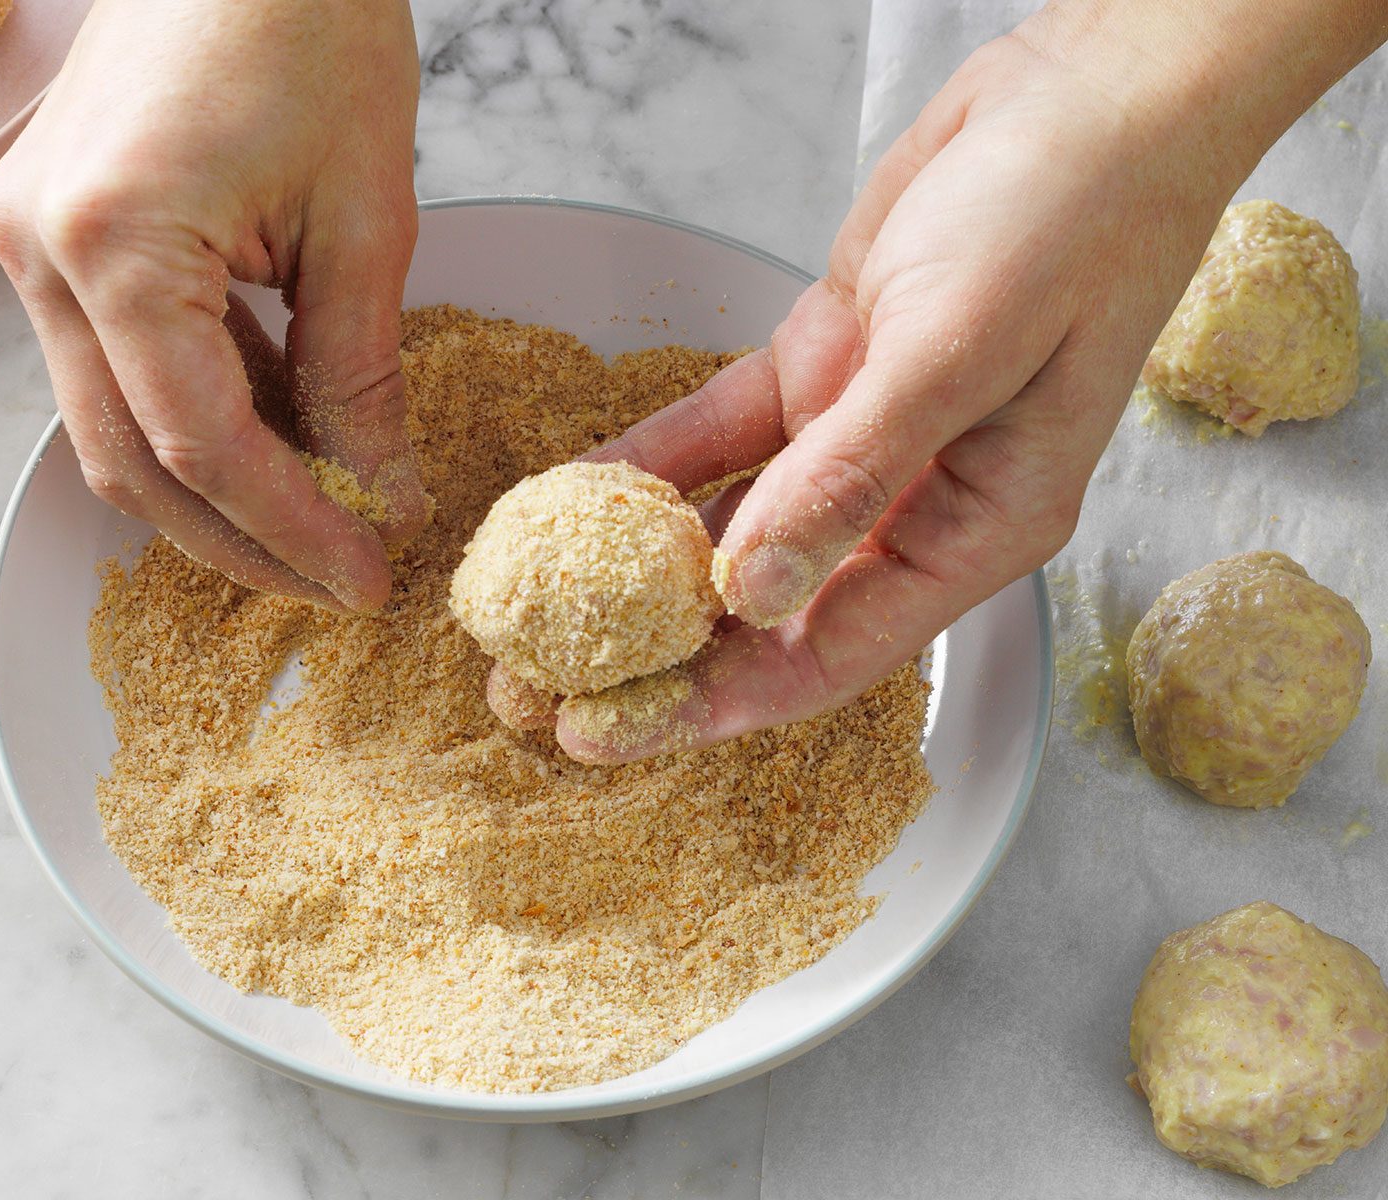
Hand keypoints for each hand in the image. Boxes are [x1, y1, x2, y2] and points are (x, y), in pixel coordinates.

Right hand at [0, 0, 426, 610]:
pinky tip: (274, 438)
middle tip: (336, 581)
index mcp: (112, 243)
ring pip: (110, 426)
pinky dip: (192, 413)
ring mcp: (24, 242)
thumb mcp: (366, 215)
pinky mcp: (46, 231)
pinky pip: (112, 364)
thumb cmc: (308, 24)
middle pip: (130, 462)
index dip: (290, 531)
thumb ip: (361, 374)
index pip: (199, 448)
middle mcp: (39, 253)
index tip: (366, 580)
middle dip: (240, 541)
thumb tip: (382, 493)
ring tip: (317, 522)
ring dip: (212, 489)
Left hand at [554, 0, 1382, 761]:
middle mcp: (912, 501)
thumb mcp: (955, 355)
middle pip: (765, 610)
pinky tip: (567, 490)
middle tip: (538, 686)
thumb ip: (850, 478)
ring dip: (632, 567)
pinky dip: (649, 461)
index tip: (608, 729)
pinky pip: (716, 435)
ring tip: (532, 609)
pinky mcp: (820, 369)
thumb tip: (751, 593)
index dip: (715, 701)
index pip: (829, 652)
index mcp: (977, 529)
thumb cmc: (1067, 219)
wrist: (1083, 91)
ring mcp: (860, 438)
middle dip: (654, 653)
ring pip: (729, 530)